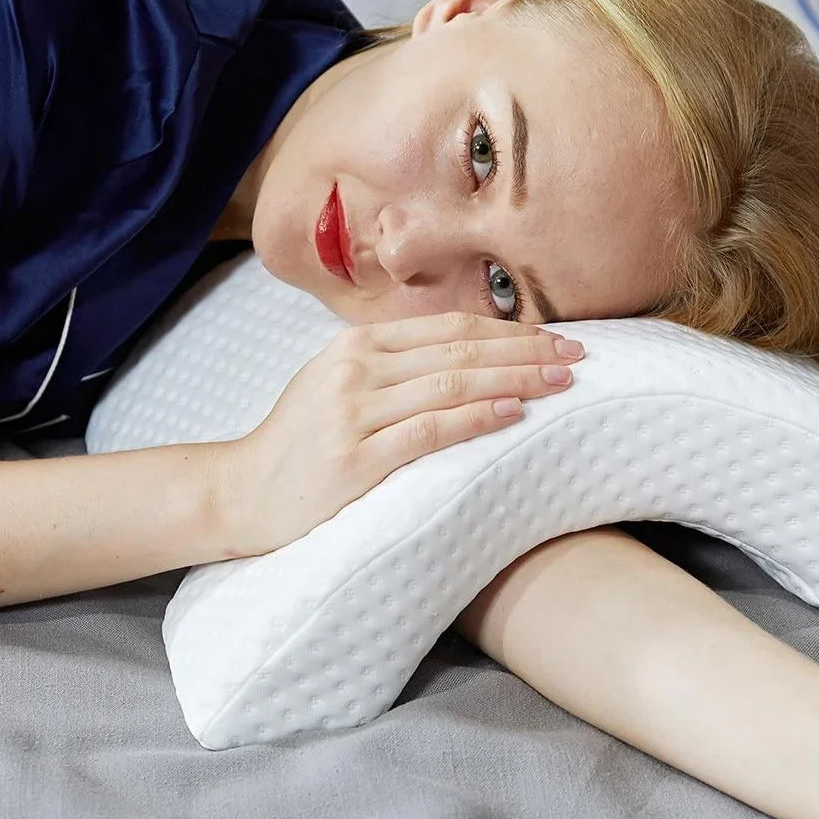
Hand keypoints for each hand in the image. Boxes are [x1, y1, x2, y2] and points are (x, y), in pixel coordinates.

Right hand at [208, 310, 583, 556]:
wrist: (240, 491)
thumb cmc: (300, 441)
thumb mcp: (338, 384)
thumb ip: (394, 366)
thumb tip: (470, 358)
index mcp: (357, 344)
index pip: (450, 327)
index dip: (508, 331)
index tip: (554, 338)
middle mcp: (356, 367)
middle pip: (460, 350)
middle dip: (526, 352)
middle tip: (577, 356)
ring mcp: (353, 411)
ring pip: (452, 384)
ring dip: (515, 380)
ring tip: (562, 382)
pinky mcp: (353, 458)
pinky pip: (428, 430)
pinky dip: (476, 419)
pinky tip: (514, 414)